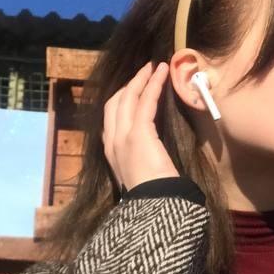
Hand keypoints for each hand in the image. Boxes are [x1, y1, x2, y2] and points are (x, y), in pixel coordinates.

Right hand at [103, 61, 180, 191]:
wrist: (154, 206)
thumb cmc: (154, 195)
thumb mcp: (142, 175)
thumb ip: (141, 160)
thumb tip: (153, 155)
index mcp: (111, 153)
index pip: (111, 119)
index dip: (122, 101)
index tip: (135, 89)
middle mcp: (111, 141)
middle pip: (114, 103)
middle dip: (129, 85)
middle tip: (144, 72)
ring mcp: (122, 136)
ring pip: (127, 97)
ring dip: (141, 79)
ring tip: (154, 67)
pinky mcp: (139, 132)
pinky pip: (145, 101)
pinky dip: (153, 84)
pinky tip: (162, 72)